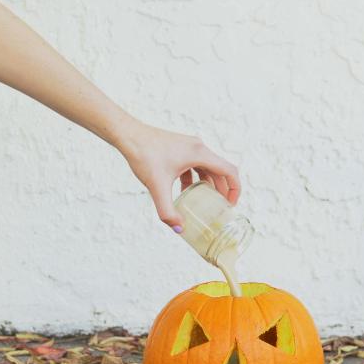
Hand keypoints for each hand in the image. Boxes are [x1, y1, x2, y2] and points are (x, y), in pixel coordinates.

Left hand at [117, 119, 240, 230]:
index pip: (229, 171)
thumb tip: (178, 228)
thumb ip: (167, 210)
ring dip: (210, 185)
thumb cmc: (143, 155)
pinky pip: (196, 165)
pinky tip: (185, 192)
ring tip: (207, 202)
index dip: (235, 189)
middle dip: (223, 190)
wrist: (127, 135)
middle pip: (220, 171)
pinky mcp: (180, 149)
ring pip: (208, 168)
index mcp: (200, 154)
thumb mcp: (157, 186)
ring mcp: (189, 147)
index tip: (231, 205)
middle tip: (220, 208)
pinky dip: (195, 179)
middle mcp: (198, 148)